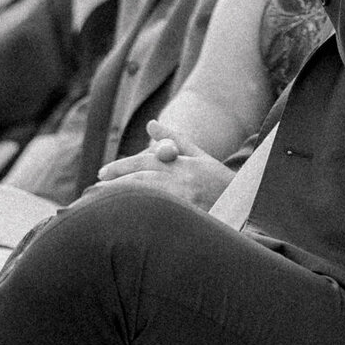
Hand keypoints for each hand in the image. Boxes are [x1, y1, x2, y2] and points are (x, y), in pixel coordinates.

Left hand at [96, 121, 233, 213]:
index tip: (102, 173)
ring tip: (102, 204)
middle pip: (144, 180)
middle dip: (117, 183)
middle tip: (94, 189)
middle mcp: (185, 180)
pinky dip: (143, 217)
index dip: (122, 167)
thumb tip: (151, 123)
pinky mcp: (193, 220)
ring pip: (150, 198)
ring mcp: (189, 201)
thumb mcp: (200, 156)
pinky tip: (126, 221)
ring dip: (125, 199)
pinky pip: (164, 218)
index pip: (146, 163)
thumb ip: (175, 138)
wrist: (250, 204)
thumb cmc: (221, 180)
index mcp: (184, 164)